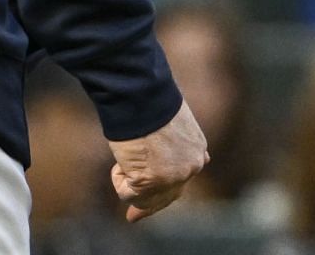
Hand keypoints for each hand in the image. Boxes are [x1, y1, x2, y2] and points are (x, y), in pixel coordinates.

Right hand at [107, 99, 208, 222]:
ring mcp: (171, 178)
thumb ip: (176, 145)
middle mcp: (190, 168)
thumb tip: (189, 158)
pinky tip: (121, 159)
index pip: (182, 180)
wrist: (141, 97)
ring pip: (142, 197)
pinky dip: (118, 178)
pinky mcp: (149, 182)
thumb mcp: (171, 123)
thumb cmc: (149, 103)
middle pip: (165, 198)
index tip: (152, 201)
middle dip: (147, 206)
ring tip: (124, 156)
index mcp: (196, 150)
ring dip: (127, 179)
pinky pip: (125, 192)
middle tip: (132, 217)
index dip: (165, 191)